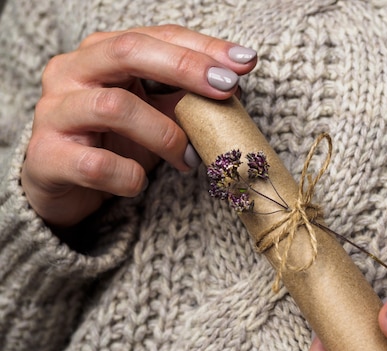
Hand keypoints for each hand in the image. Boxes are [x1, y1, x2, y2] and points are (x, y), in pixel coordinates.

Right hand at [22, 25, 257, 226]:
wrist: (61, 186)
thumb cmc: (112, 143)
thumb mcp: (152, 115)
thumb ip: (182, 99)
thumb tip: (234, 87)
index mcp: (100, 54)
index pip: (155, 36)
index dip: (202, 47)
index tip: (245, 62)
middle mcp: (71, 72)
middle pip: (128, 52)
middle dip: (185, 68)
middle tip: (227, 88)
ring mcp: (55, 112)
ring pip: (115, 107)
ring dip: (165, 135)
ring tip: (187, 159)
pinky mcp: (48, 156)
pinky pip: (98, 165)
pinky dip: (130, 176)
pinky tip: (140, 183)